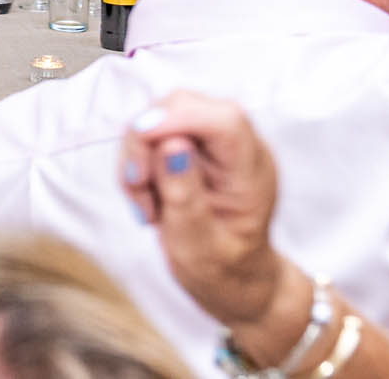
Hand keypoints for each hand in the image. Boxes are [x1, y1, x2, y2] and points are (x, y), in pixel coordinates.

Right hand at [120, 92, 287, 332]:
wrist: (233, 282)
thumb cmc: (223, 271)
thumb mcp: (198, 246)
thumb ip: (185, 195)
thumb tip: (172, 144)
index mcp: (251, 173)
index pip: (224, 120)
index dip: (179, 117)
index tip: (142, 137)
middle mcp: (238, 148)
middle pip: (184, 106)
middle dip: (146, 139)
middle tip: (137, 185)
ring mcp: (215, 145)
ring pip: (161, 116)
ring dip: (138, 153)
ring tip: (144, 201)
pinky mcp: (194, 145)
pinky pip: (154, 133)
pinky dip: (139, 160)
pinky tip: (147, 195)